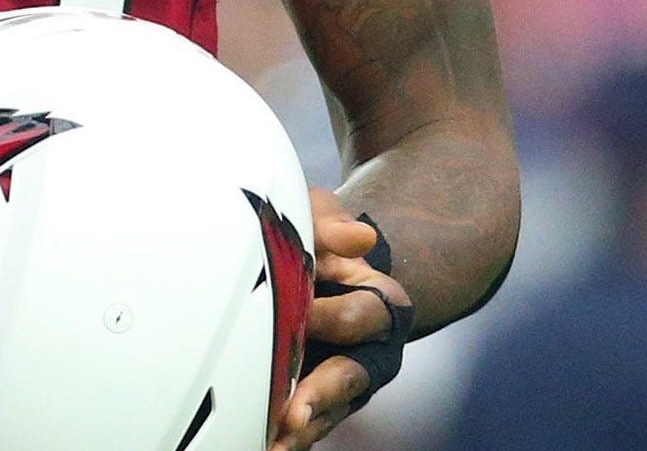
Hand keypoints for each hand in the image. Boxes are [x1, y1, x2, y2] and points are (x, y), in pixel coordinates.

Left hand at [270, 188, 413, 449]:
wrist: (314, 266)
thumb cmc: (319, 241)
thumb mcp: (323, 218)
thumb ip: (335, 222)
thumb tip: (360, 238)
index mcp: (380, 302)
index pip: (362, 313)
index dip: (333, 316)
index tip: (301, 313)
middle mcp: (369, 349)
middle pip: (352, 375)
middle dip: (323, 392)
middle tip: (295, 410)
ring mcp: (345, 379)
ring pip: (330, 408)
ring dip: (305, 424)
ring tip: (280, 439)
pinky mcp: (320, 398)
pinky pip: (309, 422)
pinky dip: (287, 435)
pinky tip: (266, 443)